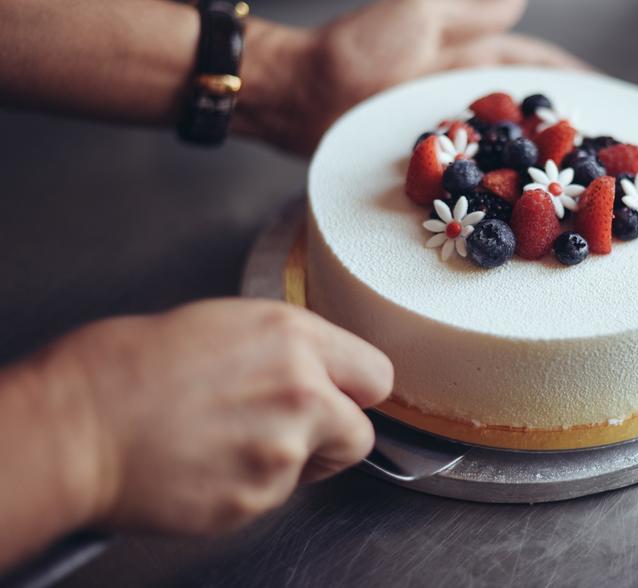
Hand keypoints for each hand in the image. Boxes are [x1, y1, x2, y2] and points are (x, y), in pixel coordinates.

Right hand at [48, 299, 391, 535]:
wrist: (77, 426)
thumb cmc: (130, 367)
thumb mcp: (225, 324)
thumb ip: (287, 349)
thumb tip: (316, 369)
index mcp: (295, 338)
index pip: (377, 375)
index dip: (356, 390)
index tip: (343, 397)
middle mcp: (303, 392)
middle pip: (361, 432)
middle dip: (332, 435)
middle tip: (288, 429)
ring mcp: (283, 450)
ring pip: (317, 468)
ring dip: (289, 461)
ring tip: (229, 440)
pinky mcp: (257, 498)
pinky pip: (274, 497)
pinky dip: (250, 486)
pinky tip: (209, 463)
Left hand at [235, 0, 588, 155]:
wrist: (301, 94)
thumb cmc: (357, 47)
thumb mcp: (421, 16)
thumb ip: (474, 13)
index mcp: (467, 54)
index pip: (532, 63)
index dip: (569, 76)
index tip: (606, 94)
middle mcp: (461, 93)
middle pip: (523, 110)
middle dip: (562, 127)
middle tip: (605, 152)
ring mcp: (446, 130)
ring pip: (503, 147)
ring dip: (536, 165)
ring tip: (575, 183)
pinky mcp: (428, 164)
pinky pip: (474, 176)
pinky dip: (498, 188)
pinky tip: (520, 202)